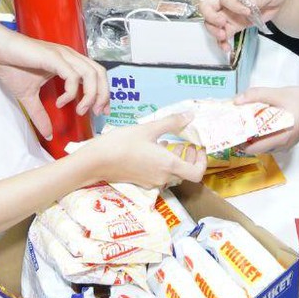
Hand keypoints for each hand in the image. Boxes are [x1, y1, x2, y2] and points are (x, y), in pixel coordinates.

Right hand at [0, 30, 105, 139]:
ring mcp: (63, 56)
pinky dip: (71, 91)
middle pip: (100, 73)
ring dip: (89, 95)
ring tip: (80, 110)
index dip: (103, 93)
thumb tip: (46, 133)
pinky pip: (72, 75)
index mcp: (68, 62)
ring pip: (90, 73)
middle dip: (102, 95)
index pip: (96, 75)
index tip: (100, 111)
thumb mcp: (28, 96)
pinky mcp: (54, 57)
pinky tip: (61, 101)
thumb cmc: (12, 66)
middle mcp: (70, 57)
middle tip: (95, 113)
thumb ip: (39, 114)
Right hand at [72, 115, 206, 186]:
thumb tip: (190, 115)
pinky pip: (160, 174)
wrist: (96, 161)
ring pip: (173, 174)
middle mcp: (163, 177)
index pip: (197, 173)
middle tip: (186, 143)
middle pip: (186, 173)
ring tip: (168, 143)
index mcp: (168, 165)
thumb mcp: (148, 129)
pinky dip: (163, 163)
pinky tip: (153, 149)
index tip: (197, 148)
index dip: (202, 161)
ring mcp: (152, 181)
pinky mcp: (141, 182)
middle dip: (189, 158)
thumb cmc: (121, 143)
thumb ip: (171, 123)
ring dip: (176, 160)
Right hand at [200, 0, 291, 49]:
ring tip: (224, 37)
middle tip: (222, 24)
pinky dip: (222, 42)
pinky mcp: (235, 25)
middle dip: (211, 17)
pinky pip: (223, 34)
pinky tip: (227, 48)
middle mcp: (228, 0)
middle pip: (207, 7)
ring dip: (214, 31)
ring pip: (211, 23)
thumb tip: (248, 6)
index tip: (248, 11)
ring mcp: (229, 14)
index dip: (234, 6)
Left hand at [229, 85, 298, 153]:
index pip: (254, 148)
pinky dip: (258, 135)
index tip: (228, 130)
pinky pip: (266, 142)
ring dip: (249, 137)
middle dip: (241, 138)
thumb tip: (236, 101)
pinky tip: (253, 123)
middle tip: (231, 125)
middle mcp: (281, 146)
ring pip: (260, 146)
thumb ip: (258, 95)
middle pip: (255, 148)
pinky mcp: (284, 143)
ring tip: (239, 123)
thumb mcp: (279, 94)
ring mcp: (283, 146)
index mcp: (281, 137)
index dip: (239, 141)